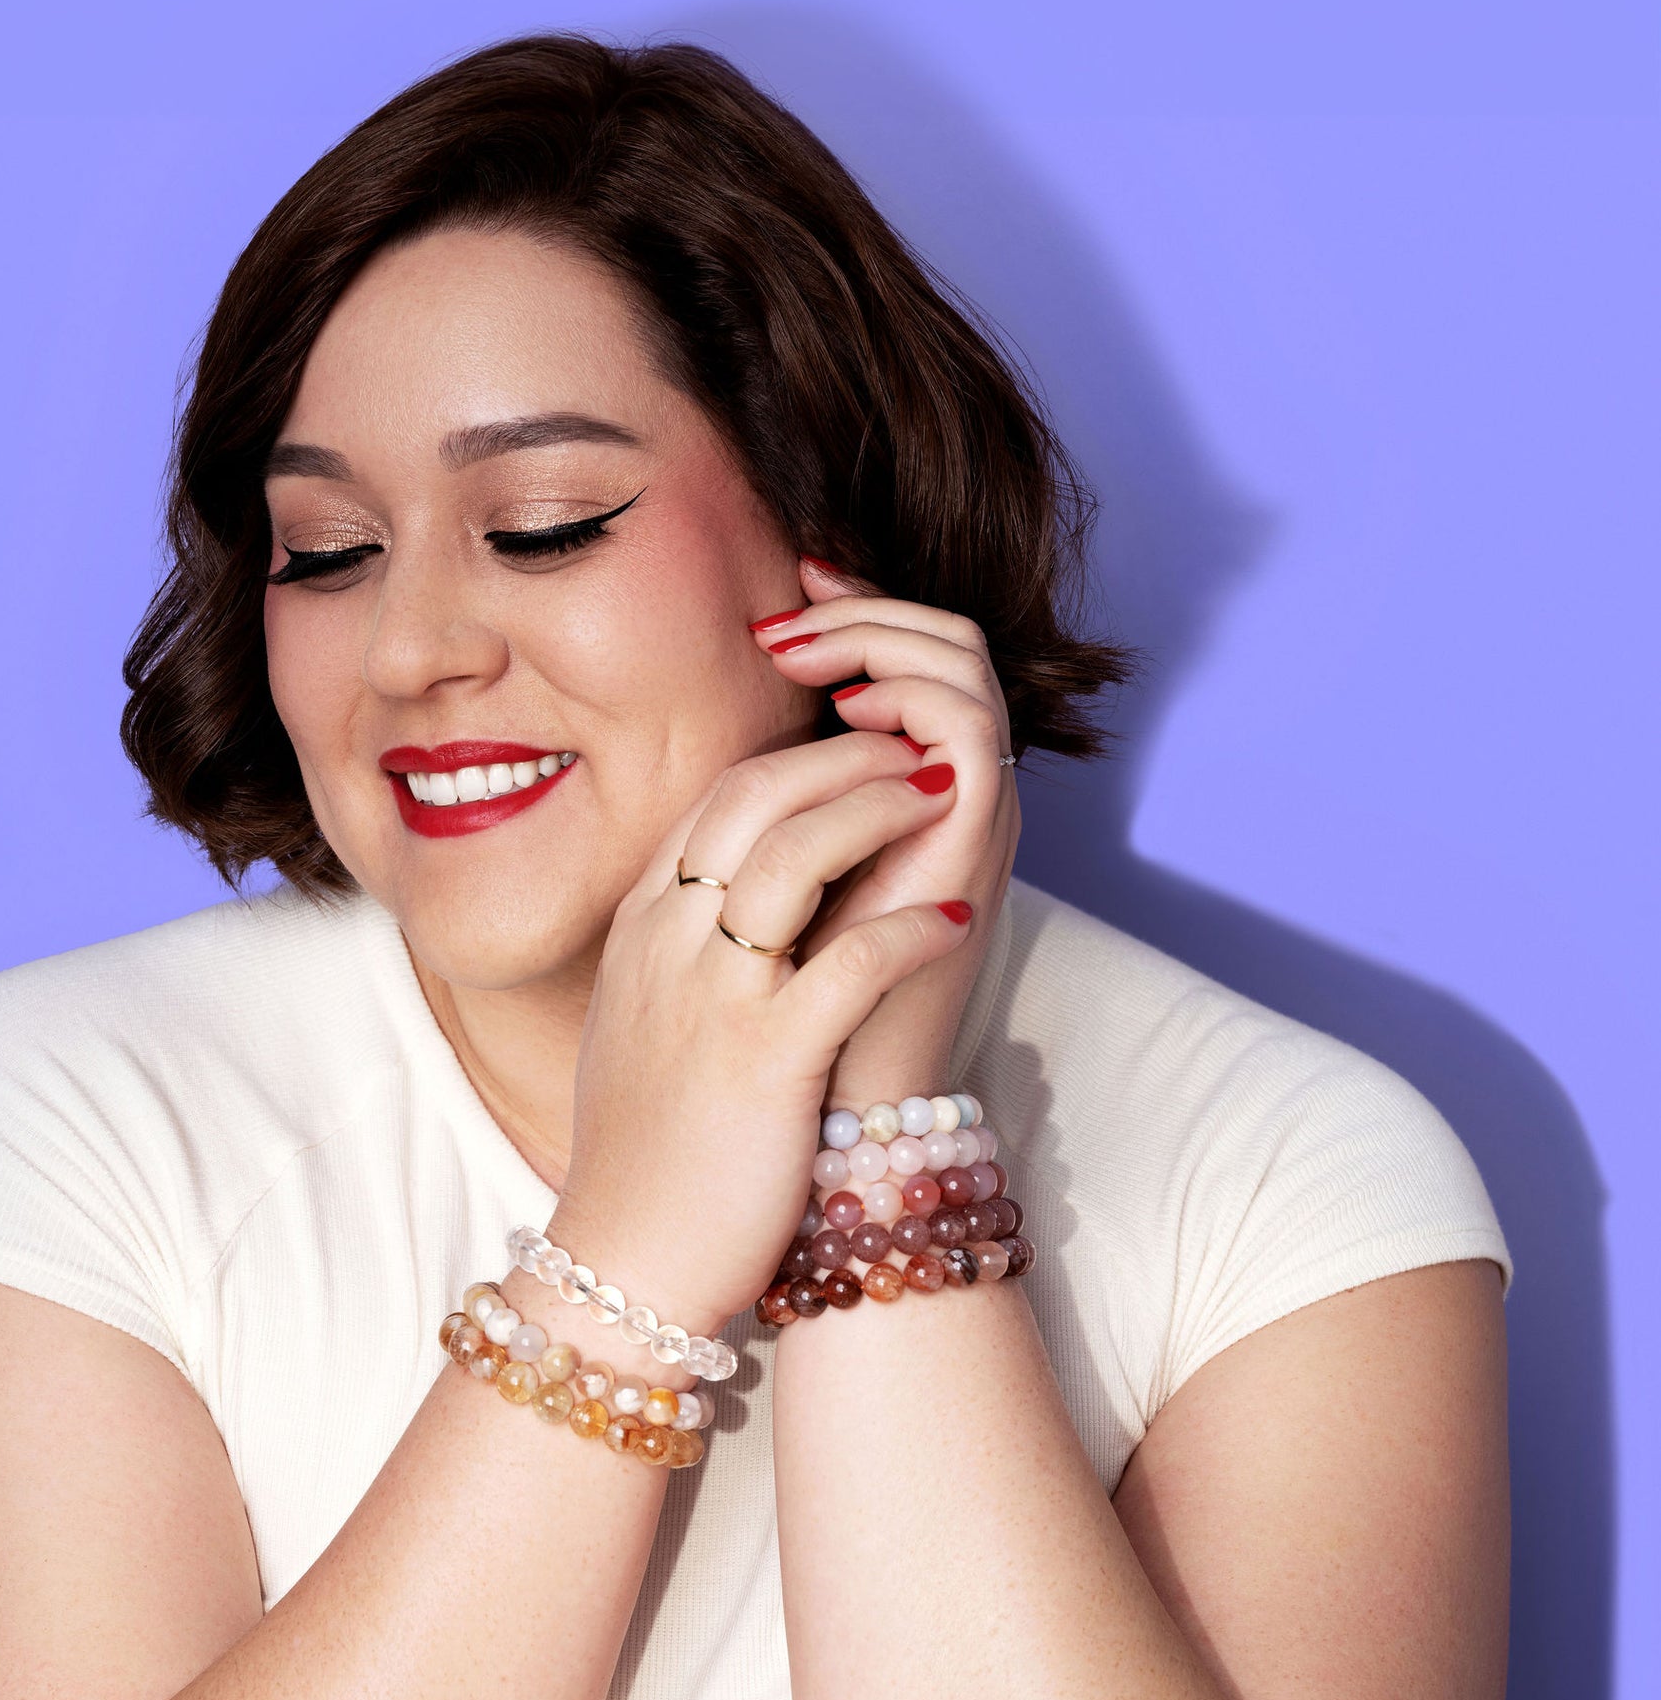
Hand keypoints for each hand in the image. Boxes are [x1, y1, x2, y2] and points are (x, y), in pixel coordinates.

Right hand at [550, 730, 976, 1333]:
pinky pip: (849, 963)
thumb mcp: (642, 1020)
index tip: (861, 755)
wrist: (624, 1258)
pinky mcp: (763, 1060)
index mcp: (641, 930)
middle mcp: (667, 945)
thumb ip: (679, 948)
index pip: (718, 800)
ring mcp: (710, 997)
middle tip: (913, 750)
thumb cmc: (646, 1147)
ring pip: (794, 853)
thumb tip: (739, 901)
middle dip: (843, 756)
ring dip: (877, 808)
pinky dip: (908, 928)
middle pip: (753, 797)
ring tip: (941, 795)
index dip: (798, 759)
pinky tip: (953, 922)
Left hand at [751, 556, 1019, 1109]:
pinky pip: (966, 722)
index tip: (777, 599)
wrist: (826, 1099)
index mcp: (911, 792)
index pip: (907, 658)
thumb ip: (768, 801)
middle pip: (944, 640)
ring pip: (961, 661)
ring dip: (878, 633)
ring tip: (801, 651)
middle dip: (864, 604)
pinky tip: (847, 707)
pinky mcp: (979, 839)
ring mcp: (974, 811)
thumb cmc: (785, 997)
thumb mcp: (770, 871)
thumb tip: (719, 737)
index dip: (853, 612)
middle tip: (788, 600)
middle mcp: (954, 790)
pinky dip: (909, 693)